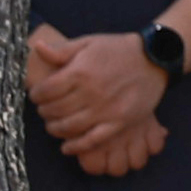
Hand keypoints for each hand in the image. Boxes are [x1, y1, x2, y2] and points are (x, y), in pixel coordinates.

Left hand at [22, 22, 175, 164]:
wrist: (155, 58)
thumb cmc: (119, 49)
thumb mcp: (89, 42)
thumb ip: (62, 50)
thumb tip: (38, 47)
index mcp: (80, 71)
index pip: (45, 91)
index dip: (36, 95)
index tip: (36, 95)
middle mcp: (90, 92)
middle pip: (54, 110)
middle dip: (44, 111)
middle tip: (44, 110)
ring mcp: (105, 109)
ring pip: (69, 127)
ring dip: (55, 129)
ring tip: (53, 125)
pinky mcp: (118, 122)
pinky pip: (92, 140)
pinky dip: (76, 147)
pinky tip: (66, 147)